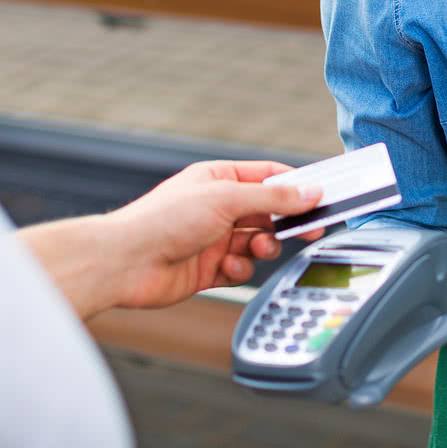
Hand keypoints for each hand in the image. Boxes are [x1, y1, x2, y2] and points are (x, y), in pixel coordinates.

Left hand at [104, 161, 323, 311]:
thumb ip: (272, 197)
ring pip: (256, 243)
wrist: (124, 263)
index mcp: (219, 179)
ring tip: (255, 250)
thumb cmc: (162, 220)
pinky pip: (239, 270)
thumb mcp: (226, 199)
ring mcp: (212, 239)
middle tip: (309, 231)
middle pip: (267, 213)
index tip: (321, 197)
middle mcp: (217, 207)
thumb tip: (309, 192)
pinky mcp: (207, 269)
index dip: (296, 186)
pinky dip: (239, 271)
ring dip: (261, 249)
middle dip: (285, 223)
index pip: (268, 176)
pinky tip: (225, 269)